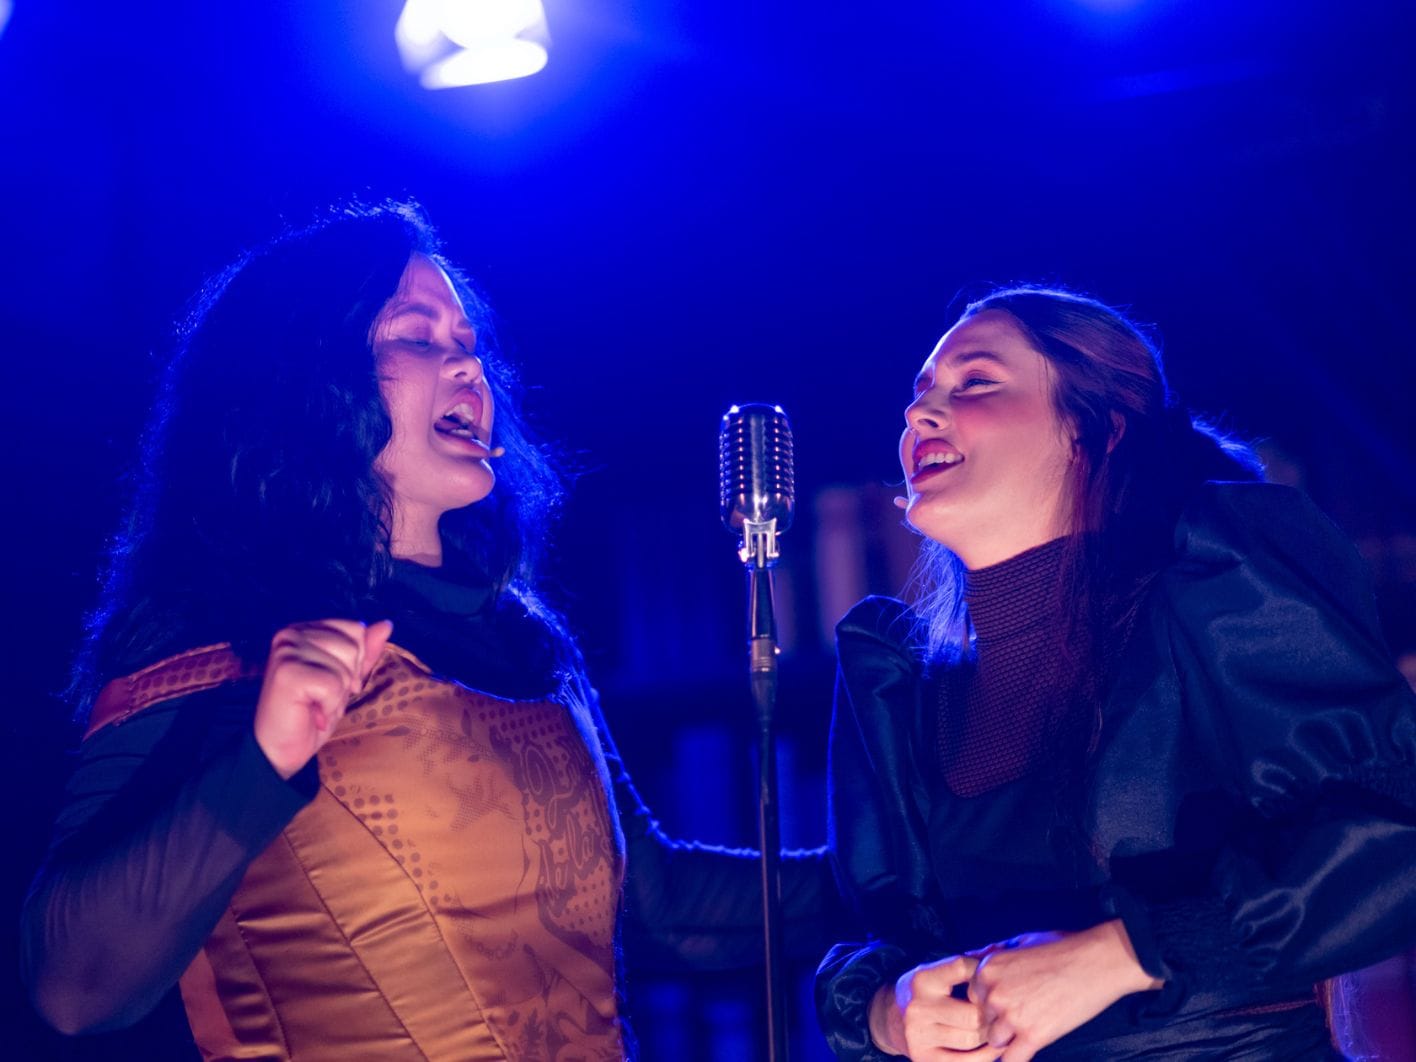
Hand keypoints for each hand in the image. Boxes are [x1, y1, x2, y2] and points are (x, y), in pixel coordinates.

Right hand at [253, 619, 392, 778]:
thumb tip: (386, 624)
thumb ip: (365, 652)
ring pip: (345, 667)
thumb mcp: (346, 680)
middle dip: (346, 679)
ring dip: (337, 695)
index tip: (333, 682)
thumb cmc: (311, 714)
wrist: (279, 750)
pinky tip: (312, 713)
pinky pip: (334, 685)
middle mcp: (291, 633)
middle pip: (353, 646)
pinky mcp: (287, 672)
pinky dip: (329, 706)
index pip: (356, 629)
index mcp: (305, 629)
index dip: (355, 662)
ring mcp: (286, 650)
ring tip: (316, 704)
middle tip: (322, 697)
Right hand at [869, 954, 996, 1059]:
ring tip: (998, 1030)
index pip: (962, 967)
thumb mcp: (937, 971)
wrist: (890, 1017)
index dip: (983, 973)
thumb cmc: (925, 991)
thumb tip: (1001, 950)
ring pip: (972, 1040)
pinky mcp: (924, 1059)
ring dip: (991, 1037)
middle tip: (1001, 1014)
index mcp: (922, 979)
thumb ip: (969, 964)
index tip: (991, 981)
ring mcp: (919, 1036)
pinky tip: (991, 1049)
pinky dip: (985, 1057)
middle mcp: (918, 1007)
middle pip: (973, 1014)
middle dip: (992, 1015)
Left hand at [966, 921, 1162, 1060]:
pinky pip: (1012, 1060)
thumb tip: (976, 958)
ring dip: (1009, 1040)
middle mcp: (993, 993)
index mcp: (988, 969)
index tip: (1006, 1002)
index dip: (989, 1002)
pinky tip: (1027, 1051)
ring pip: (995, 1041)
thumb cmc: (1063, 948)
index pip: (973, 997)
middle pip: (983, 1020)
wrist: (1097, 962)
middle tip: (1023, 1014)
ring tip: (1029, 1029)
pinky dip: (1017, 1059)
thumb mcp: (1021, 941)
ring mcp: (1012, 1016)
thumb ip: (995, 954)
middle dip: (999, 1020)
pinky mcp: (1034, 1036)